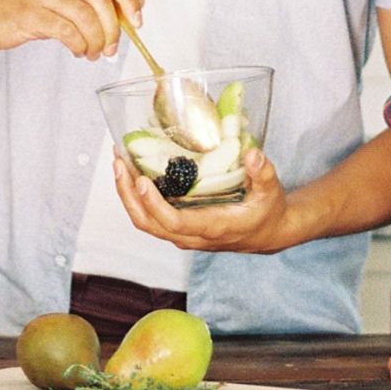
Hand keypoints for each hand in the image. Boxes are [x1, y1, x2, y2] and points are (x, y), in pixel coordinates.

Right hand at [0, 0, 139, 60]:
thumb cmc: (29, 4)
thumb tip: (137, 2)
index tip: (136, 22)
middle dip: (112, 29)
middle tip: (111, 47)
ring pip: (84, 16)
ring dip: (95, 40)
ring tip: (93, 52)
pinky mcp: (28, 12)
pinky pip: (65, 31)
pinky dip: (79, 45)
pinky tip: (78, 51)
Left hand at [111, 147, 294, 253]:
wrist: (267, 233)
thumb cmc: (267, 211)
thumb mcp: (271, 191)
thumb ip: (263, 172)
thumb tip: (252, 154)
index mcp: (213, 226)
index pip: (175, 223)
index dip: (155, 205)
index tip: (142, 181)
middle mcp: (192, 235)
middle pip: (149, 224)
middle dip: (129, 196)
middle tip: (120, 162)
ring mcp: (184, 233)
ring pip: (146, 222)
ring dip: (128, 195)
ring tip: (120, 163)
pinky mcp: (180, 227)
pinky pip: (151, 218)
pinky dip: (137, 198)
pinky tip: (134, 173)